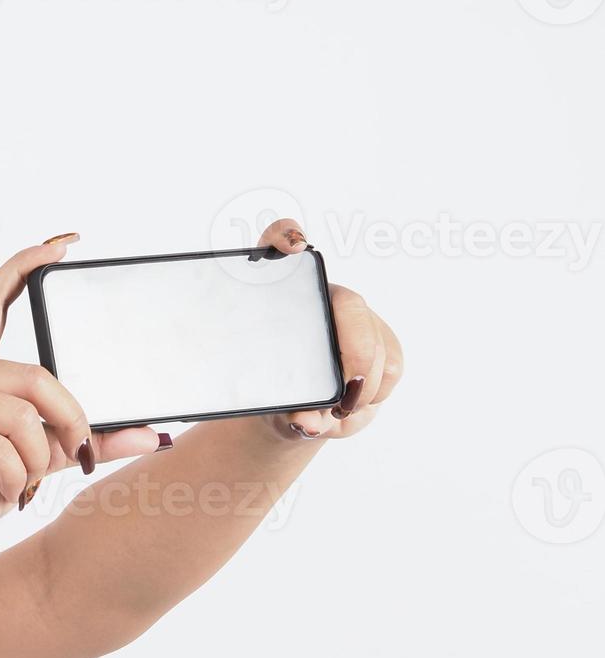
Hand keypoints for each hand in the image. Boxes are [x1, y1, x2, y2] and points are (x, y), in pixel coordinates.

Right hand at [0, 234, 168, 558]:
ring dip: (37, 462)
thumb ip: (89, 440)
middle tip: (75, 455)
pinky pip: (4, 450)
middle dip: (69, 421)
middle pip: (37, 376)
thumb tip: (157, 435)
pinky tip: (1, 491)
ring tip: (20, 482)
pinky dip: (16, 481)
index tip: (60, 246)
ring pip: (24, 418)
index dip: (24, 266)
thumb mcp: (43, 457)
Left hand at [242, 218, 405, 442]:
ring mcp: (355, 317)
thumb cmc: (271, 398)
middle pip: (352, 306)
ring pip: (378, 345)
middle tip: (344, 398)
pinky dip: (374, 396)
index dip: (285, 235)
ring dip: (364, 388)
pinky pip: (392, 366)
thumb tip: (307, 422)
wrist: (293, 414)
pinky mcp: (382, 340)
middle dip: (356, 354)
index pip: (279, 242)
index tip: (294, 247)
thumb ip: (285, 412)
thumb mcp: (266, 404)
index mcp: (283, 298)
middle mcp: (323, 298)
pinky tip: (351, 409)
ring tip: (337, 412)